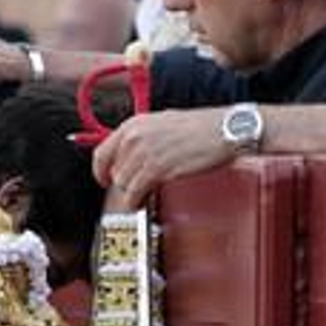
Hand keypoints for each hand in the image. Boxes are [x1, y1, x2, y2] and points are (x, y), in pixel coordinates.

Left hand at [92, 110, 231, 209]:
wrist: (224, 130)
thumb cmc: (202, 127)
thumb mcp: (165, 124)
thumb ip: (145, 139)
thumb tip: (134, 157)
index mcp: (134, 123)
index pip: (102, 152)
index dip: (101, 171)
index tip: (104, 180)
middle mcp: (134, 136)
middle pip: (113, 171)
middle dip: (123, 184)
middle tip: (134, 190)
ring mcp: (144, 152)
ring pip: (123, 183)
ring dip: (131, 193)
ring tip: (143, 196)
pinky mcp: (157, 168)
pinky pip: (135, 191)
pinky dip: (136, 201)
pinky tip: (142, 202)